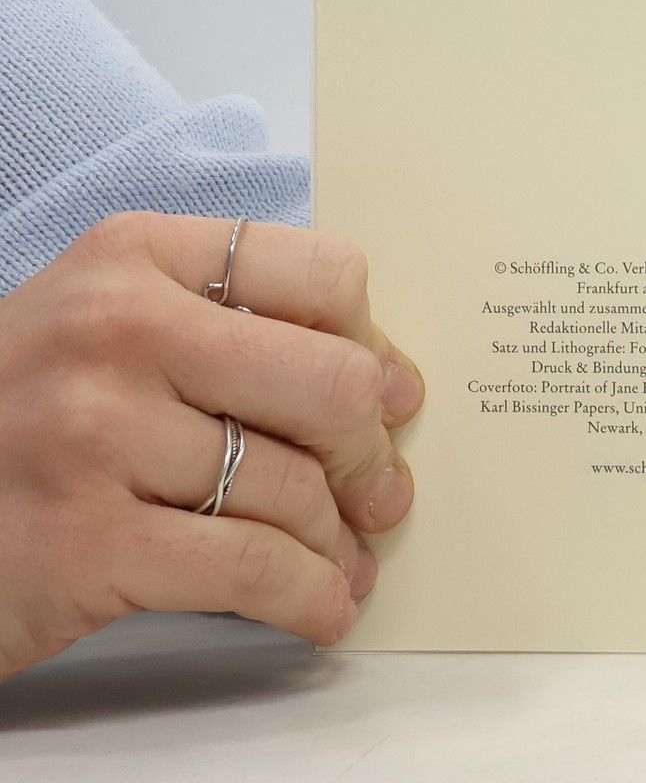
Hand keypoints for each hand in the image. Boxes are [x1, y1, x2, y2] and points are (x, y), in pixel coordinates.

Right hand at [0, 212, 424, 679]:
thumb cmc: (18, 410)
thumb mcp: (103, 323)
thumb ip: (225, 325)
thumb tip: (382, 380)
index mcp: (134, 257)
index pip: (321, 273)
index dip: (371, 342)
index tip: (389, 391)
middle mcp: (118, 330)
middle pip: (328, 381)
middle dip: (370, 451)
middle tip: (378, 489)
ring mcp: (97, 435)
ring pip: (293, 485)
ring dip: (337, 538)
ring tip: (343, 557)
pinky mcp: (85, 543)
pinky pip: (250, 568)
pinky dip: (307, 595)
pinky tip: (321, 606)